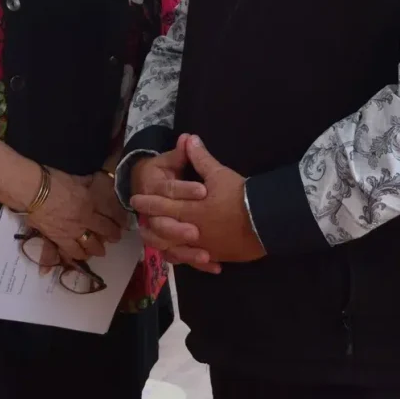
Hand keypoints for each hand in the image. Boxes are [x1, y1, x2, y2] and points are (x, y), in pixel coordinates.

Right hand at [27, 168, 127, 262]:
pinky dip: (79, 256)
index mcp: (91, 203)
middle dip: (112, 236)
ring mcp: (72, 232)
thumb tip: (96, 181)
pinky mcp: (59, 239)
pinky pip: (72, 252)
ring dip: (97, 248)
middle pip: (104, 231)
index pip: (110, 215)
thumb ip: (88, 183)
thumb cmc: (54, 181)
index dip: (119, 220)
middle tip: (116, 238)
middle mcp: (85, 220)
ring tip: (101, 251)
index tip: (124, 224)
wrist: (35, 191)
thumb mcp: (77, 178)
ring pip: (90, 245)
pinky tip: (82, 256)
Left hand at [132, 135, 265, 265]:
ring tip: (154, 244)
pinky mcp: (216, 255)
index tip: (135, 200)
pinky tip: (181, 258)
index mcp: (190, 209)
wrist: (264, 221)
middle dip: (150, 226)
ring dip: (162, 245)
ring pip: (175, 249)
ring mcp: (203, 246)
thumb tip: (189, 138)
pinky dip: (186, 259)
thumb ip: (200, 158)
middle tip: (139, 225)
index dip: (148, 202)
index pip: (163, 205)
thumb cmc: (239, 196)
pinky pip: (195, 260)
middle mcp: (192, 231)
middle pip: (164, 231)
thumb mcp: (218, 174)